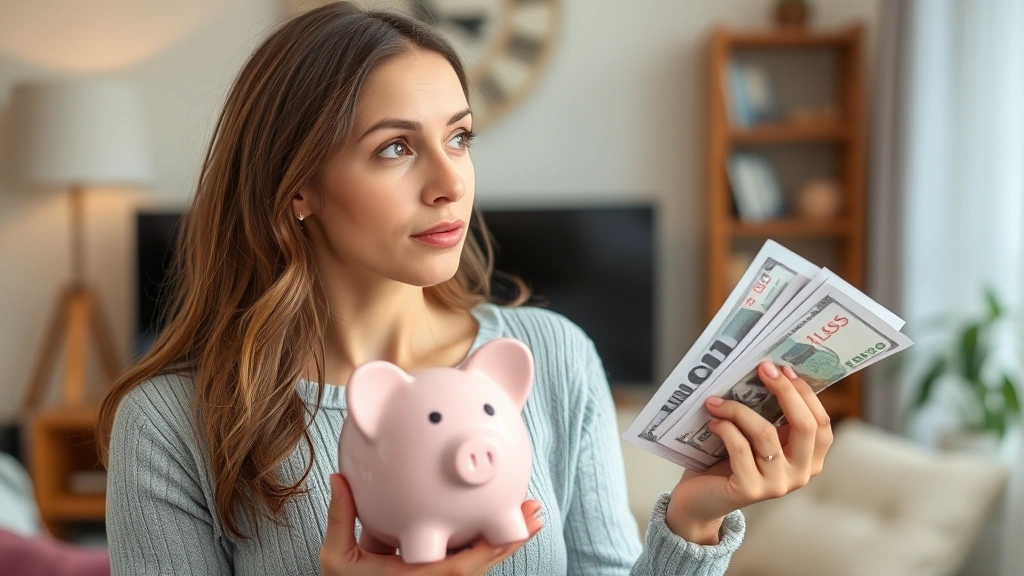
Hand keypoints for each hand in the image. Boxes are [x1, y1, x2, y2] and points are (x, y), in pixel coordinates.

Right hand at [320, 474, 542, 574]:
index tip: (509, 528)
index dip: (489, 551)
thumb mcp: (336, 560)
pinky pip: (469, 562)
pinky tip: (500, 523)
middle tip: (535, 513)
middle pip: (483, 564)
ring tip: (531, 514)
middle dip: (510, 539)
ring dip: (506, 541)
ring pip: (481, 564)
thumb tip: (339, 478)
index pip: (461, 567)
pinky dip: (489, 545)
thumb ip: (341, 519)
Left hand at [665, 361, 832, 543]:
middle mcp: (800, 475)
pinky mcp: (751, 490)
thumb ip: (772, 417)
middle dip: (784, 391)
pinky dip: (725, 428)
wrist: (701, 499)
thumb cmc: (730, 461)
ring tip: (716, 402)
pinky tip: (712, 422)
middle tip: (762, 369)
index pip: (821, 423)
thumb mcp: (758, 438)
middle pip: (805, 426)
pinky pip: (741, 448)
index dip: (805, 393)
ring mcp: (777, 485)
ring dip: (739, 410)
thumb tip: (771, 372)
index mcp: (810, 459)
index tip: (782, 368)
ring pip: (766, 434)